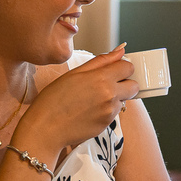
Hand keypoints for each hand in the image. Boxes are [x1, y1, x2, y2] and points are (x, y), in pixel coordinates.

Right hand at [15, 45, 137, 156]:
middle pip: (134, 85)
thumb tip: (120, 51)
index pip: (128, 67)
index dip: (121, 67)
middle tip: (107, 85)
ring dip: (114, 98)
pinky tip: (89, 111)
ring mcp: (109, 112)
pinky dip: (106, 111)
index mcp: (101, 78)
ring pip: (124, 100)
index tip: (112, 70)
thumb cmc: (53, 99)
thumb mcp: (74, 73)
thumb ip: (101, 61)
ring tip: (91, 100)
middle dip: (125, 83)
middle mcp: (109, 95)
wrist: (45, 128)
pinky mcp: (106, 125)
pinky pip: (114, 114)